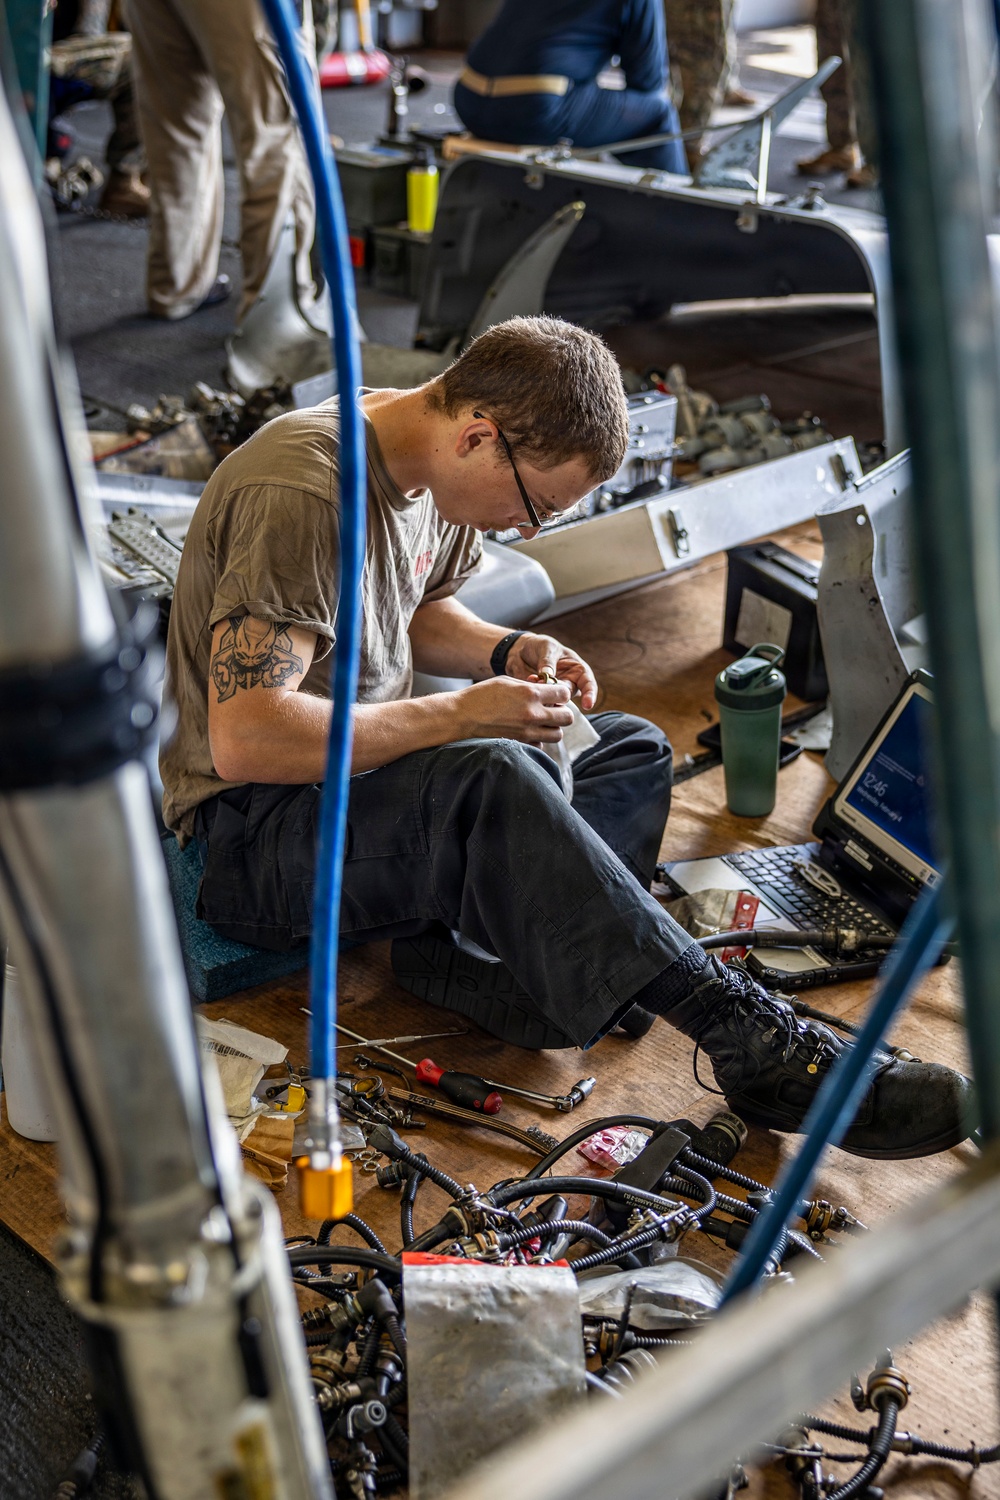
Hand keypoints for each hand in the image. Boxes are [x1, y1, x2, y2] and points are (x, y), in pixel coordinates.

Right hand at [450, 675, 573, 743]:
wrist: (461, 717)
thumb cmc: (482, 695)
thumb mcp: (507, 681)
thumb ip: (530, 685)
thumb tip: (546, 688)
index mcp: (530, 694)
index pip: (564, 693)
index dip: (562, 693)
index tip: (556, 694)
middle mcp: (532, 714)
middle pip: (567, 717)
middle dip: (562, 711)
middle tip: (552, 709)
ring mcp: (526, 732)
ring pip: (557, 734)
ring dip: (552, 727)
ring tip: (541, 722)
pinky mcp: (519, 744)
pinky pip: (541, 745)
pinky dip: (539, 739)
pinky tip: (528, 731)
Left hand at [504, 632, 597, 710]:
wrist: (521, 650)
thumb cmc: (540, 646)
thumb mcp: (547, 648)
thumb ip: (548, 662)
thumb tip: (548, 677)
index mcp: (577, 669)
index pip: (588, 684)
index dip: (590, 695)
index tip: (587, 705)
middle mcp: (569, 682)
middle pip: (569, 694)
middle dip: (558, 691)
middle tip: (543, 681)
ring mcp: (555, 690)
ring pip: (555, 700)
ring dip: (545, 693)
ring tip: (534, 677)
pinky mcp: (542, 695)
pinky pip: (541, 700)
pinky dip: (535, 692)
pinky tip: (529, 678)